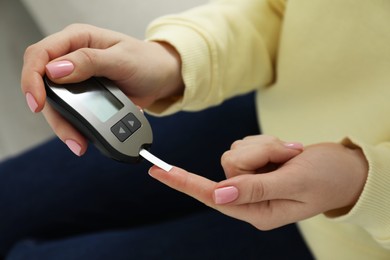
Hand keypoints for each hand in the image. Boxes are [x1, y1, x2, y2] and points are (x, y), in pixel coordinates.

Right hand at [22, 23, 182, 154]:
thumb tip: (55, 70)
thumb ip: (90, 61)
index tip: (39, 102)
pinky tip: (87, 137)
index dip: (32, 78)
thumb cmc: (147, 62)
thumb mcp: (123, 59)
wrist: (162, 78)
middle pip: (44, 85)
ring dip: (65, 126)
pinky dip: (76, 127)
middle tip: (69, 133)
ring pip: (57, 104)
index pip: (40, 54)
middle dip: (51, 112)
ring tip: (80, 143)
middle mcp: (72, 58)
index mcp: (78, 39)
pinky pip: (71, 113)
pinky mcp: (85, 97)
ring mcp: (77, 80)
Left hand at [149, 135, 367, 229]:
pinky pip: (246, 143)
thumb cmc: (327, 179)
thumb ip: (255, 190)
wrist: (346, 169)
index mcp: (257, 212)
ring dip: (266, 147)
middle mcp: (249, 198)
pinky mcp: (256, 164)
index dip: (183, 182)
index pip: (212, 196)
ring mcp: (252, 180)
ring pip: (237, 151)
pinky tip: (286, 151)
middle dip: (259, 153)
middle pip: (229, 165)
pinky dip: (267, 142)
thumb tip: (218, 196)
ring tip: (291, 154)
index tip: (157, 171)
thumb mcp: (294, 184)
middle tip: (289, 154)